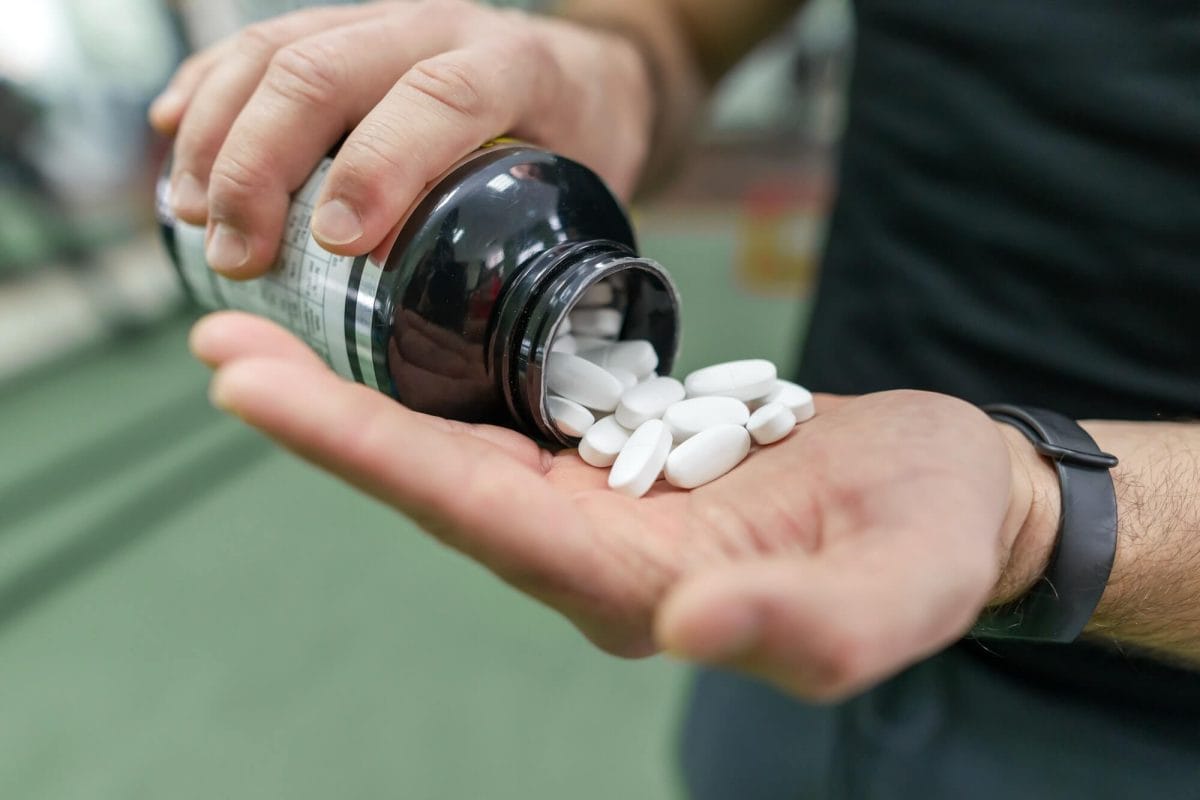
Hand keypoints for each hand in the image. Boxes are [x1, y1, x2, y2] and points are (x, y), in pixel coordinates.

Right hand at [150, 0, 652, 276]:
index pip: (440, 98)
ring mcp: (381, 22)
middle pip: (328, 70)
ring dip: (220, 134)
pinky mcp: (341, 30)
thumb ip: (547, 254)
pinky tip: (173, 134)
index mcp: (513, 67)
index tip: (334, 244)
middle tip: (237, 255)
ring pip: (276, 52)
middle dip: (264, 163)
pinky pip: (257, 45)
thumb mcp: (590, 197)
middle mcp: (439, 28)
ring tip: (196, 216)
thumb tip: (494, 360)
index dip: (380, 165)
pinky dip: (206, 88)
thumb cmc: (582, 151)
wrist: (585, 79)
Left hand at [191, 311, 1058, 699]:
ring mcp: (605, 509)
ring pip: (459, 451)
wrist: (960, 499)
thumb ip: (809, 627)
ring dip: (360, 399)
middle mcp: (599, 555)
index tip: (259, 391)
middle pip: (439, 484)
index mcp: (643, 587)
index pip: (480, 518)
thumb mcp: (902, 587)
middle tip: (217, 345)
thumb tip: (688, 620)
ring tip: (262, 340)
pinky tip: (389, 348)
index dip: (367, 454)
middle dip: (326, 421)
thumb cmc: (938, 541)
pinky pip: (509, 423)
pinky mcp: (623, 462)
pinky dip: (436, 387)